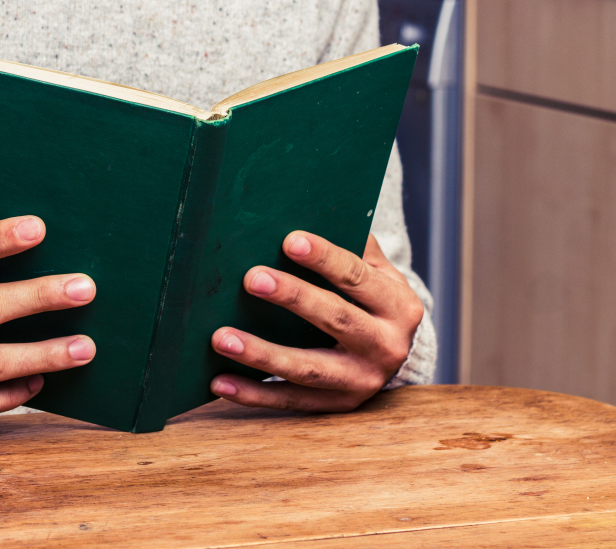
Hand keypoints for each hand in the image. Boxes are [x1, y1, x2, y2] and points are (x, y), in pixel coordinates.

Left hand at [209, 231, 422, 412]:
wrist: (392, 352)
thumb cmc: (370, 297)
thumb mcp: (375, 270)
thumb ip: (350, 243)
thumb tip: (305, 208)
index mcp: (398, 305)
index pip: (357, 276)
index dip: (324, 258)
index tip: (289, 240)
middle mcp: (387, 346)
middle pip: (335, 319)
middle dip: (293, 297)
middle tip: (251, 279)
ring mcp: (362, 381)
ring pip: (307, 368)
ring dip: (261, 354)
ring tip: (221, 338)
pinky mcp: (338, 407)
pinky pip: (290, 401)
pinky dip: (253, 394)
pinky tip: (218, 382)